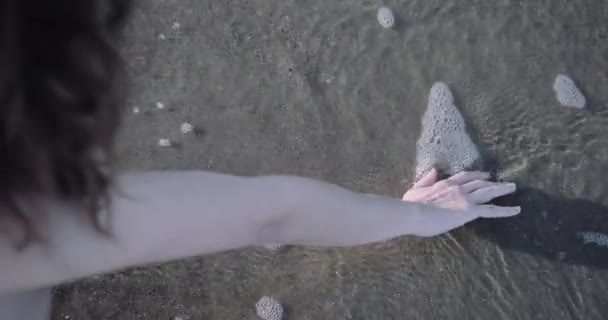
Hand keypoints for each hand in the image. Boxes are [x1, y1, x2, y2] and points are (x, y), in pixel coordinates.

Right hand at [402, 168, 520, 235]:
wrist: (414, 213)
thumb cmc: (411, 205)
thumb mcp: (415, 189)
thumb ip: (426, 180)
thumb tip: (433, 170)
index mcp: (445, 184)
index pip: (464, 177)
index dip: (475, 175)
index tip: (484, 175)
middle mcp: (458, 188)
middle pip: (479, 182)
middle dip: (490, 181)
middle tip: (501, 181)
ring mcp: (466, 198)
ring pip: (488, 192)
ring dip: (501, 189)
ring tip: (512, 187)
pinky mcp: (470, 210)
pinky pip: (492, 210)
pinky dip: (505, 210)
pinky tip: (516, 209)